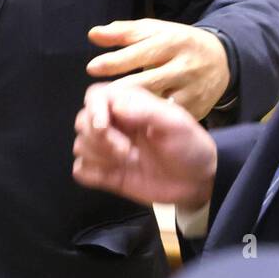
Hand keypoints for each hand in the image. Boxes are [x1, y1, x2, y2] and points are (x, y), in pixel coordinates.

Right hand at [72, 83, 216, 211]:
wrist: (198, 181)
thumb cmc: (190, 146)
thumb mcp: (175, 124)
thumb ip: (145, 111)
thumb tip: (115, 106)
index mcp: (129, 105)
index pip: (96, 96)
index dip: (94, 110)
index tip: (104, 127)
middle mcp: (115, 124)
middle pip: (82, 121)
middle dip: (99, 138)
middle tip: (127, 152)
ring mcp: (109, 150)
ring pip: (80, 145)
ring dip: (97, 155)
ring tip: (127, 162)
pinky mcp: (107, 173)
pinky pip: (80, 169)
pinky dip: (90, 172)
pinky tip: (112, 175)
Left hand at [86, 19, 230, 120]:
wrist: (221, 59)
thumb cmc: (177, 43)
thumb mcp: (155, 30)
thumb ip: (123, 32)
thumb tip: (93, 35)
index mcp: (172, 41)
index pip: (141, 51)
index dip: (116, 61)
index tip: (92, 68)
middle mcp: (184, 65)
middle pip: (149, 80)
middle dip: (121, 91)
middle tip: (97, 98)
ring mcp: (192, 89)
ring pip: (161, 103)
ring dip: (134, 111)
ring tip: (110, 113)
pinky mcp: (198, 108)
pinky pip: (170, 118)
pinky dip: (152, 122)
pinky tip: (133, 125)